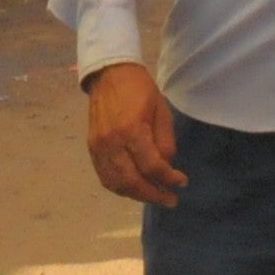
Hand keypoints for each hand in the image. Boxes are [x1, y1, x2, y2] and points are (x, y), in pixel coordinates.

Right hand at [85, 62, 185, 207]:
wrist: (109, 75)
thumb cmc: (140, 90)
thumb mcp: (162, 112)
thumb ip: (165, 142)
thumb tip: (166, 167)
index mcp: (132, 130)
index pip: (152, 166)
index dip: (169, 178)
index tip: (182, 182)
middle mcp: (112, 143)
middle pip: (132, 181)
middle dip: (153, 194)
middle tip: (169, 200)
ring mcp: (99, 147)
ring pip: (116, 183)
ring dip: (136, 195)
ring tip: (152, 196)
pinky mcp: (92, 148)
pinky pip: (104, 176)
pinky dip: (119, 187)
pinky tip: (133, 188)